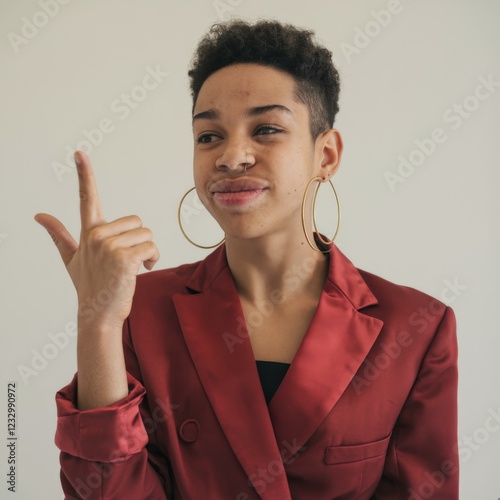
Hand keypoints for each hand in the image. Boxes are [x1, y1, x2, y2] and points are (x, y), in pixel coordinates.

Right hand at [35, 151, 159, 328]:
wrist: (99, 313)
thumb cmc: (89, 285)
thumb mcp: (71, 258)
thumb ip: (58, 234)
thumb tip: (39, 215)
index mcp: (88, 232)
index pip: (86, 198)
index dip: (84, 175)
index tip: (79, 154)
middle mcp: (96, 235)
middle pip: (136, 221)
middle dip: (139, 240)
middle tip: (128, 260)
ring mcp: (109, 246)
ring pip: (146, 234)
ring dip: (147, 251)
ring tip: (133, 268)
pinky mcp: (124, 257)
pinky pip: (151, 246)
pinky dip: (153, 258)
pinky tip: (142, 271)